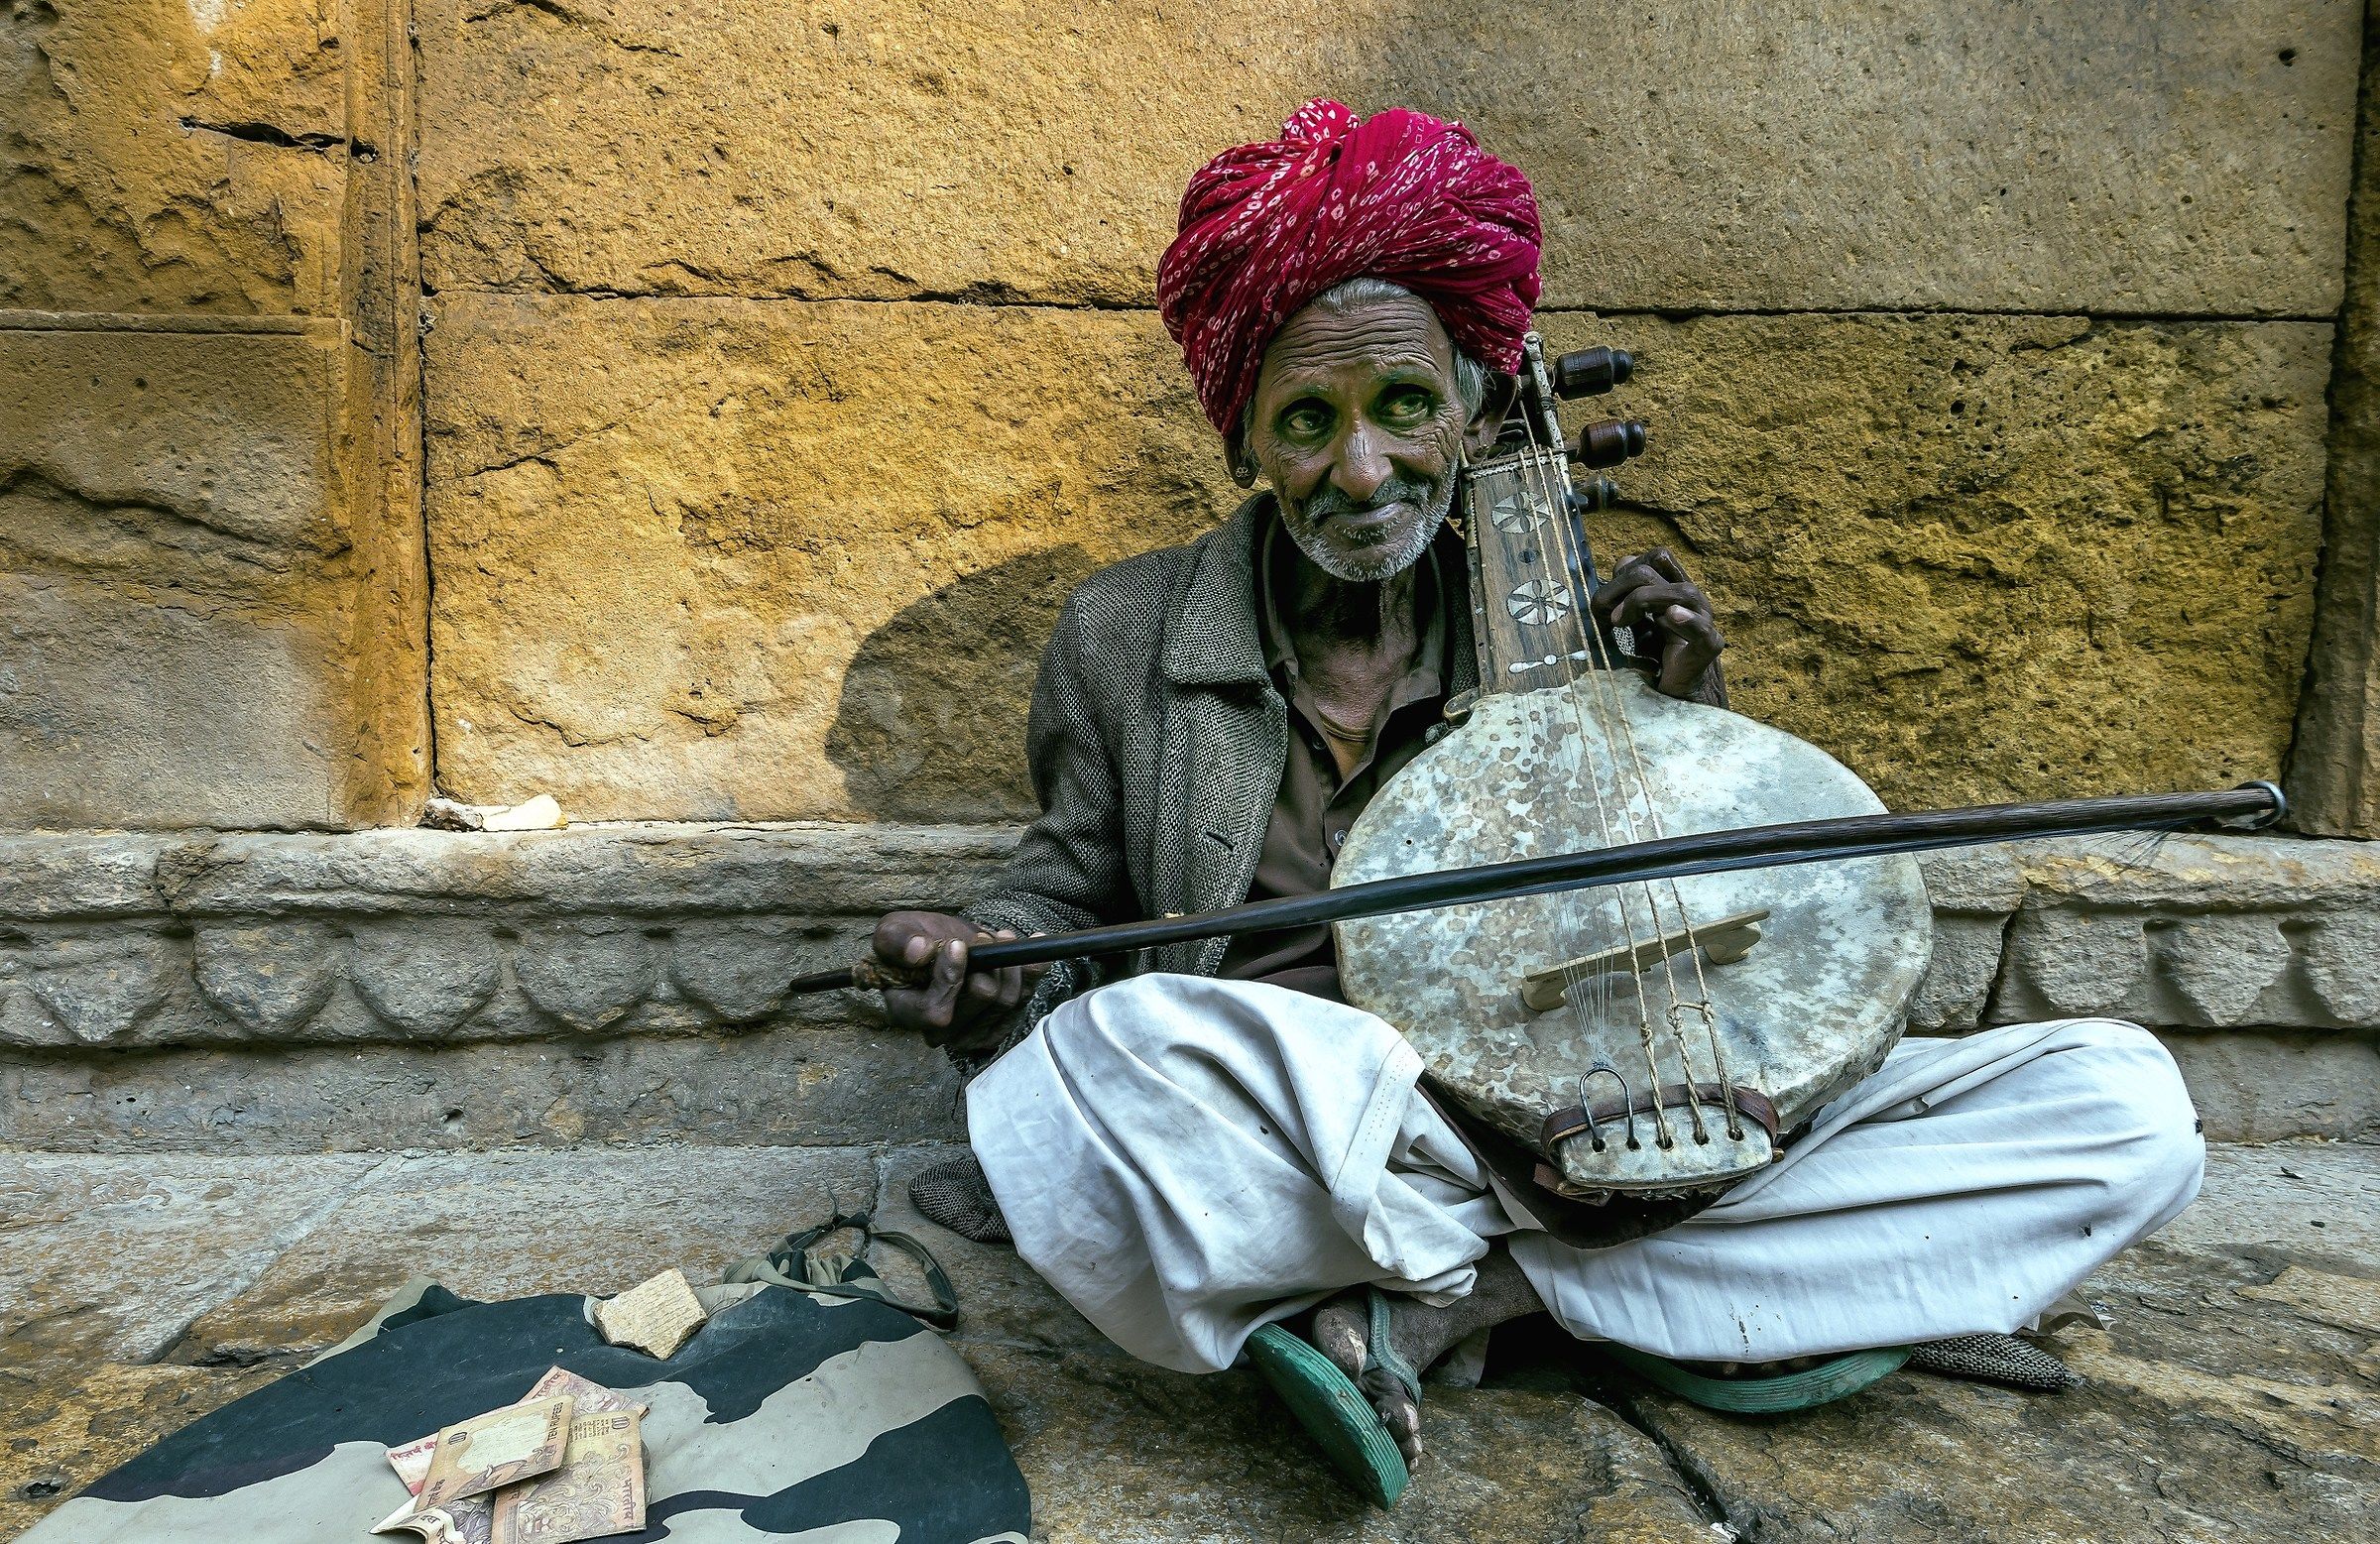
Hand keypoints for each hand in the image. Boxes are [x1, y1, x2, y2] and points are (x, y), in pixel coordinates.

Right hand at [870, 911, 1041, 1045]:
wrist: (945, 946)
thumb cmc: (914, 941)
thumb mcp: (894, 931)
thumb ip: (898, 940)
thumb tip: (919, 951)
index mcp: (907, 1013)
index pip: (934, 1010)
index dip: (950, 978)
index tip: (958, 945)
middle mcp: (940, 1032)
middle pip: (979, 999)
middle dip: (988, 962)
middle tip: (985, 938)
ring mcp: (972, 1032)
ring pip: (1006, 1000)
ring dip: (1009, 963)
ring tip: (1001, 938)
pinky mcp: (999, 1025)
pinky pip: (1025, 1000)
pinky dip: (1030, 971)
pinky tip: (1028, 948)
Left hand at [1593, 548, 1723, 698]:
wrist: (1672, 693)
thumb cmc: (1655, 654)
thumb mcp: (1636, 618)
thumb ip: (1629, 592)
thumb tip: (1623, 562)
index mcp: (1675, 590)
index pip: (1658, 558)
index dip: (1628, 569)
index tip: (1607, 599)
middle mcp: (1691, 601)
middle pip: (1661, 568)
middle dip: (1624, 587)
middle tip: (1606, 616)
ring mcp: (1703, 622)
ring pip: (1683, 591)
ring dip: (1644, 600)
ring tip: (1620, 621)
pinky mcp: (1707, 648)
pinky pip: (1703, 630)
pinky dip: (1688, 621)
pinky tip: (1671, 615)